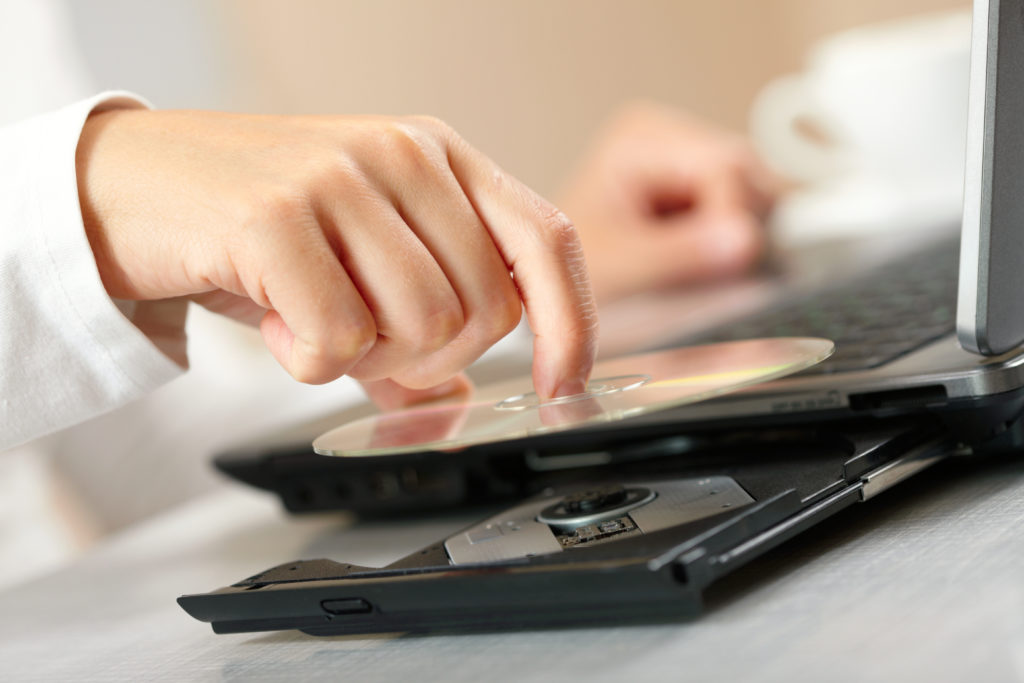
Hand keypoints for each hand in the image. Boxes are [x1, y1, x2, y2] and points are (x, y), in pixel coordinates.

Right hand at [76, 111, 596, 399]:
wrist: (133, 187)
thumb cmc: (256, 224)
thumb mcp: (354, 260)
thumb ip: (415, 328)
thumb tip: (462, 396)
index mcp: (439, 158)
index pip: (545, 239)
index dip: (570, 321)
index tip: (563, 384)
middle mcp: (402, 155)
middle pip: (484, 308)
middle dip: (430, 355)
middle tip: (364, 337)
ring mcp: (339, 178)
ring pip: (422, 325)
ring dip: (365, 356)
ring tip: (310, 320)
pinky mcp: (274, 216)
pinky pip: (339, 338)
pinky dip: (307, 360)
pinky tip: (272, 320)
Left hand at [559, 101, 779, 303]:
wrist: (544, 284)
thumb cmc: (562, 268)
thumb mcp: (619, 265)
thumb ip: (681, 254)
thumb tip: (744, 242)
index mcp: (641, 136)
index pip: (725, 165)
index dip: (735, 217)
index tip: (734, 262)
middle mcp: (669, 137)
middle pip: (749, 174)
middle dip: (743, 226)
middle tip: (719, 274)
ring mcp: (688, 162)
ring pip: (757, 193)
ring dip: (743, 237)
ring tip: (703, 271)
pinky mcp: (700, 192)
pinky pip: (747, 212)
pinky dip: (736, 242)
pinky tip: (708, 263)